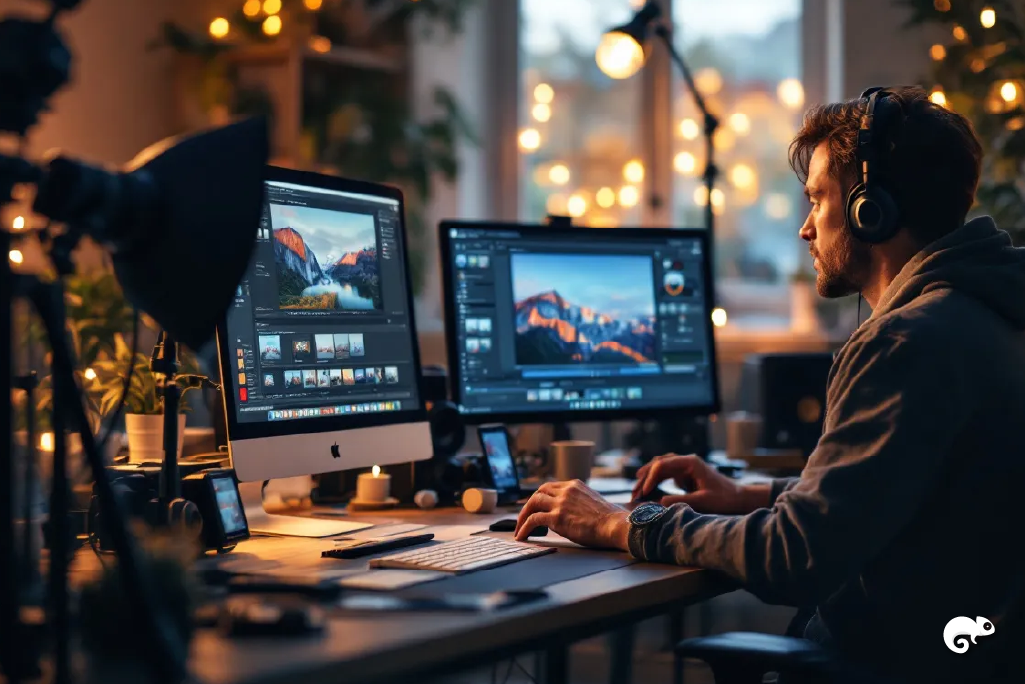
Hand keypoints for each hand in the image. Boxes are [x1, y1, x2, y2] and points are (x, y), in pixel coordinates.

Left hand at [514, 480, 630, 550]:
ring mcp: (560, 503)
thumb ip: (579, 502)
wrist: (615, 525)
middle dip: (528, 505)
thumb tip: (572, 512)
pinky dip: (524, 527)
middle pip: (538, 492)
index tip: (534, 507)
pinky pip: (533, 520)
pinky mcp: (557, 517)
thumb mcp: (593, 501)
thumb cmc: (610, 519)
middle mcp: (566, 490)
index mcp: (574, 485)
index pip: (550, 487)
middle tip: (523, 517)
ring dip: (522, 516)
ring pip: (532, 503)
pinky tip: (522, 536)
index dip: (539, 497)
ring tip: (519, 528)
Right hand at [631, 453, 768, 514]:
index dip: (649, 479)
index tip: (642, 493)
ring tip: (636, 489)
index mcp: (691, 462)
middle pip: (658, 463)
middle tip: (634, 492)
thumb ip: (680, 501)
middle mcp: (687, 461)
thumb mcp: (702, 502)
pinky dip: (656, 480)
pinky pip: (667, 473)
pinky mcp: (687, 474)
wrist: (739, 498)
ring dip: (648, 477)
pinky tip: (648, 488)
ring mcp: (686, 466)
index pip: (662, 465)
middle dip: (645, 477)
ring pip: (661, 466)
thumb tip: (658, 502)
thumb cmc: (724, 499)